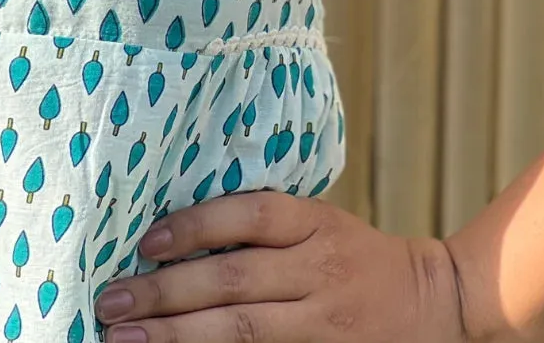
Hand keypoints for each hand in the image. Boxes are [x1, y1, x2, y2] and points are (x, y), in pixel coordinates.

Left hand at [93, 190, 471, 341]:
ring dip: (176, 333)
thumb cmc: (358, 257)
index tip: (146, 240)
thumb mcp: (321, 223)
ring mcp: (322, 320)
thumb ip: (266, 226)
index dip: (196, 224)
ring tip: (124, 337)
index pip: (251, 214)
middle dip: (166, 290)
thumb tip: (177, 232)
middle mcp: (320, 269)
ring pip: (241, 329)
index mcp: (317, 223)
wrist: (432, 301)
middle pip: (235, 278)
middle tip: (111, 299)